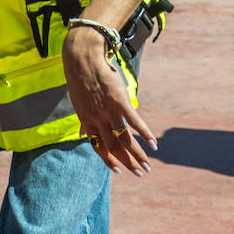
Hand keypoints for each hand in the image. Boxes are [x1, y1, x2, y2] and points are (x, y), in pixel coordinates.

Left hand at [62, 27, 156, 174]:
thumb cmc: (82, 82)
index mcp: (87, 123)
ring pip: (125, 139)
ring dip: (138, 154)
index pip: (99, 148)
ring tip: (148, 164)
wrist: (84, 60)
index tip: (119, 171)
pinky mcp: (119, 101)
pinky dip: (145, 134)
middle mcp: (97, 121)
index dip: (109, 161)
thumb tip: (80, 134)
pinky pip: (134, 122)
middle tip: (140, 173)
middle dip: (128, 162)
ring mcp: (108, 112)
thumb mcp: (80, 105)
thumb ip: (83, 121)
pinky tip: (153, 144)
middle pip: (114, 148)